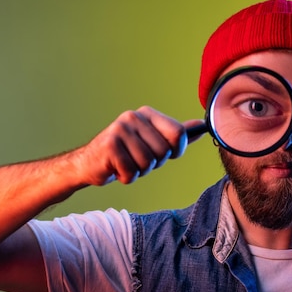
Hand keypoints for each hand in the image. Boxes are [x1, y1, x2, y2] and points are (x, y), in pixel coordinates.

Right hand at [75, 106, 203, 185]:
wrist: (90, 164)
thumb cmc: (127, 154)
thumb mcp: (154, 142)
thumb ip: (177, 135)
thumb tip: (201, 126)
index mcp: (147, 114)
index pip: (178, 133)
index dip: (174, 150)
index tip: (161, 153)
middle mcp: (133, 117)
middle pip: (164, 152)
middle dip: (153, 163)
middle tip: (136, 159)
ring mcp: (120, 130)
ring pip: (148, 163)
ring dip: (139, 171)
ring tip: (126, 164)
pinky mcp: (110, 146)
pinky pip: (132, 172)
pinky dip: (126, 177)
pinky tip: (116, 169)